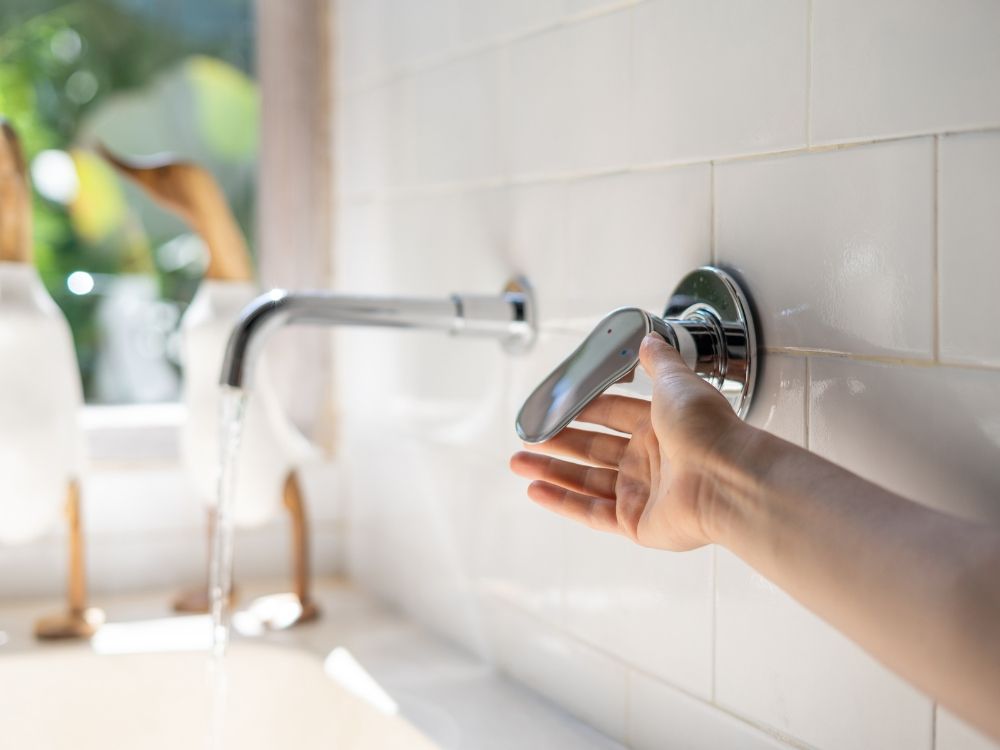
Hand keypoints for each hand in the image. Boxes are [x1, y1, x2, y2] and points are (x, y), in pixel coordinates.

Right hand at [510, 333, 749, 549]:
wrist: (726, 479)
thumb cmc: (707, 430)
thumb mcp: (677, 383)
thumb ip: (658, 362)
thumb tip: (647, 338)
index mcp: (660, 427)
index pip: (612, 415)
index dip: (583, 409)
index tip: (555, 405)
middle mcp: (650, 460)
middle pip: (593, 449)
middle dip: (558, 442)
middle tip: (528, 436)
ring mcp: (642, 494)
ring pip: (585, 480)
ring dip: (551, 470)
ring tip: (518, 462)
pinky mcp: (636, 523)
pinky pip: (590, 512)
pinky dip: (561, 502)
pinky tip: (535, 490)